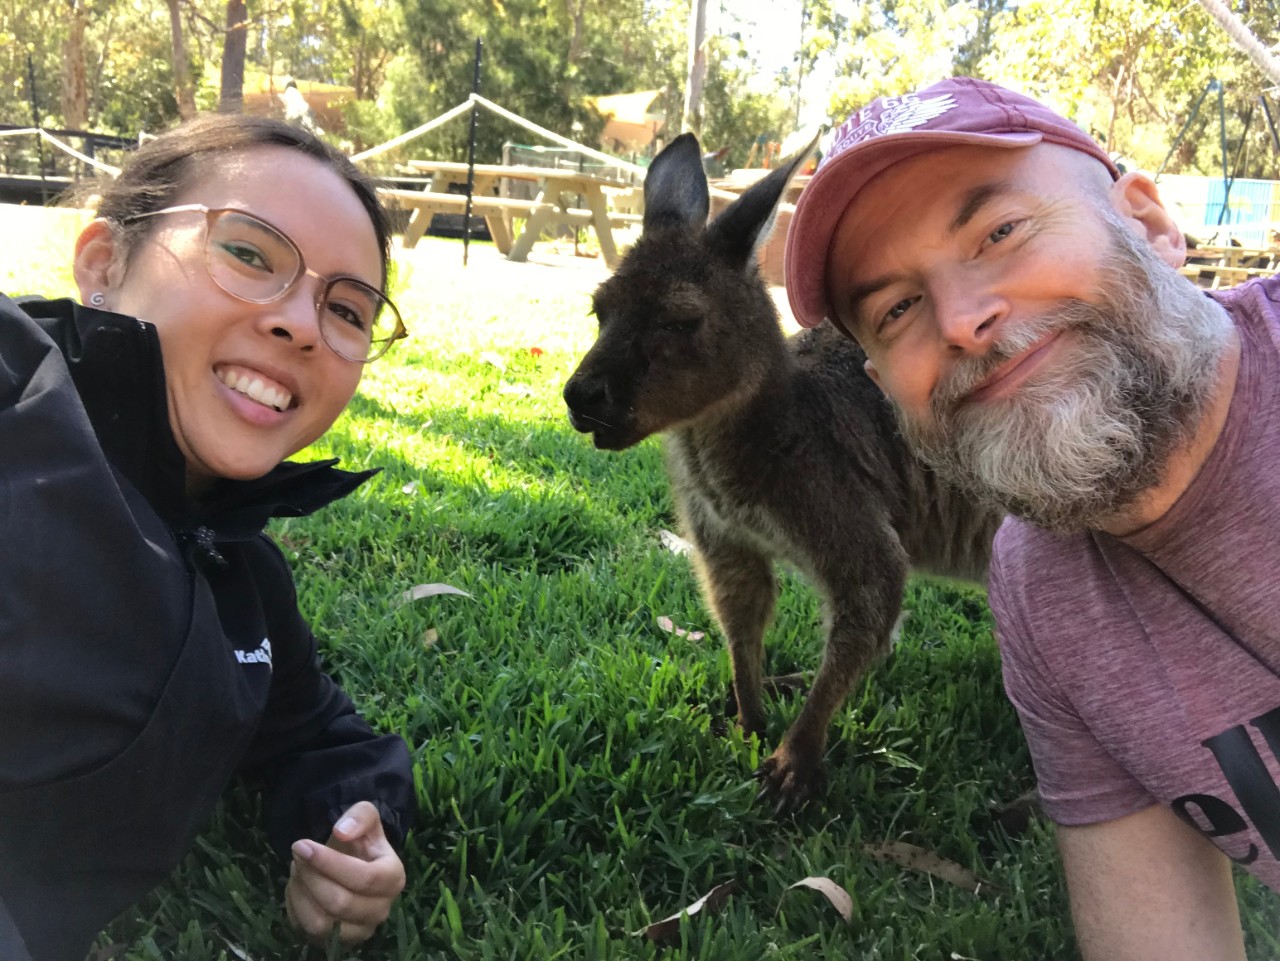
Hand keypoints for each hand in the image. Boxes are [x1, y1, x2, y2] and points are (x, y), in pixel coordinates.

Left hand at [284, 800, 405, 945]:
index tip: (303, 845)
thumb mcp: (364, 816)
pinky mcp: (336, 942)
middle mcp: (381, 910)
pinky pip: (307, 932)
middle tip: (297, 855)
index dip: (330, 863)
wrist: (352, 861)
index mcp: (393, 878)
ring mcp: (359, 931)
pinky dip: (295, 908)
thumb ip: (360, 816)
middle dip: (312, 876)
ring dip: (302, 893)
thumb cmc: (359, 840)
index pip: (364, 878)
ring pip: (321, 923)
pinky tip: (298, 886)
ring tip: (298, 869)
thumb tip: (342, 833)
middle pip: (340, 903)